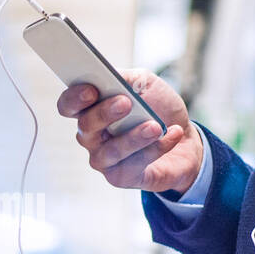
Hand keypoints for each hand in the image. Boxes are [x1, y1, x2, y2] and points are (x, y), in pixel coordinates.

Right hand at [56, 69, 203, 193]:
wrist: (186, 139)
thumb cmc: (159, 109)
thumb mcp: (145, 84)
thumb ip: (126, 78)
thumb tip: (112, 76)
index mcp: (91, 109)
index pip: (68, 105)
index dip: (74, 99)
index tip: (91, 90)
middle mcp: (92, 137)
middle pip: (85, 127)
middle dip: (104, 114)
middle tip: (125, 103)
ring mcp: (104, 159)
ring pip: (111, 151)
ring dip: (134, 137)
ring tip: (156, 126)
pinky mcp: (122, 177)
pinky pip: (134, 165)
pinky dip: (157, 147)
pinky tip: (173, 134)